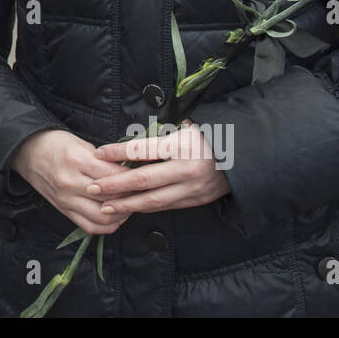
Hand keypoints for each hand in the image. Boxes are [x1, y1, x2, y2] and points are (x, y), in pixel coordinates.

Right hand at [10, 129, 136, 234]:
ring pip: (102, 217)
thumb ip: (103, 159)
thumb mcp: (81, 143)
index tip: (142, 176)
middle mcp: (71, 183)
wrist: (26, 152)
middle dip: (131, 197)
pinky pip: (89, 226)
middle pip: (111, 198)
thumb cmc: (55, 143)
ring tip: (129, 205)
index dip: (133, 178)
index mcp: (77, 160)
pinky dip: (106, 226)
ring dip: (121, 214)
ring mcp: (66, 199)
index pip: (114, 176)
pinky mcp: (63, 210)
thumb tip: (129, 171)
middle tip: (141, 192)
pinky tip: (114, 217)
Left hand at [91, 124, 230, 214]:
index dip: (118, 152)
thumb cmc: (209, 136)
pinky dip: (145, 208)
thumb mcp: (187, 128)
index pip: (143, 149)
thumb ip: (160, 137)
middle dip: (115, 185)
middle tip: (93, 187)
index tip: (98, 153)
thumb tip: (129, 143)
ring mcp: (192, 188)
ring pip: (153, 200)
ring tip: (105, 205)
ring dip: (127, 204)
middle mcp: (186, 169)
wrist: (245, 156)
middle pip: (144, 180)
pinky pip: (166, 206)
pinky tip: (129, 209)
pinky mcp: (196, 201)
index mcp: (182, 145)